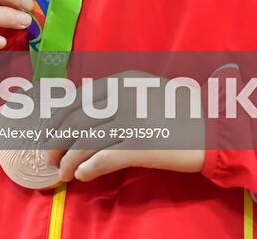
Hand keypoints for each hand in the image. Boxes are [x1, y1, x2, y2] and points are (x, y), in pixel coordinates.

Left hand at [45, 71, 205, 181]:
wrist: (210, 125)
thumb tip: (84, 111)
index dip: (56, 119)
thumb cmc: (178, 109)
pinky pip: (103, 159)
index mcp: (121, 80)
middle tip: (48, 156)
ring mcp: (130, 120)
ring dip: (68, 159)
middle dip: (56, 140)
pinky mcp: (140, 145)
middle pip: (75, 120)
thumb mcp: (144, 90)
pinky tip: (82, 176)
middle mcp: (122, 96)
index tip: (46, 133)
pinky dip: (88, 168)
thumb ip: (116, 96)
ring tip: (62, 173)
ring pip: (85, 141)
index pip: (76, 99)